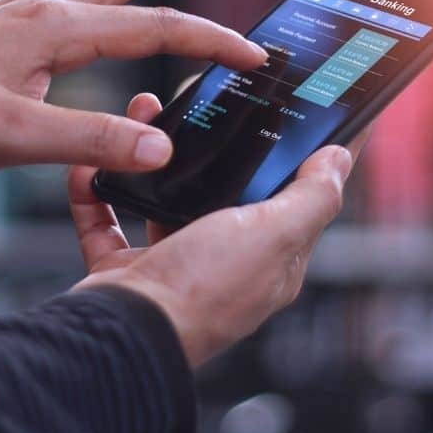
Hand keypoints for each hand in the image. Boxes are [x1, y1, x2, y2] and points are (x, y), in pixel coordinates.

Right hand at [68, 92, 371, 366]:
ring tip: (147, 114)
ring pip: (164, 196)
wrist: (124, 334)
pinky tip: (93, 162)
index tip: (302, 108)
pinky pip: (108, 220)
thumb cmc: (201, 293)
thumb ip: (311, 197)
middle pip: (224, 188)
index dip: (302, 153)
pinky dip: (97, 191)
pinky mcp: (125, 269)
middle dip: (215, 142)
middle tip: (207, 98)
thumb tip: (339, 160)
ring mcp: (172, 265)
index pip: (297, 195)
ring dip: (154, 156)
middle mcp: (223, 261)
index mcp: (269, 256)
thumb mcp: (273, 235)